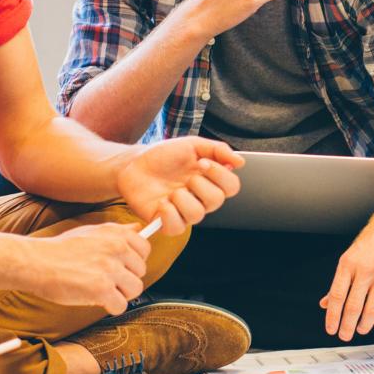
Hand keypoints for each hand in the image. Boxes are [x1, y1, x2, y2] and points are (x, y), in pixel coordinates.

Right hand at [20, 223, 151, 313]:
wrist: (35, 262)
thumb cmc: (60, 250)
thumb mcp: (91, 231)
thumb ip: (117, 232)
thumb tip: (139, 229)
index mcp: (116, 233)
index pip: (145, 249)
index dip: (133, 262)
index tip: (119, 266)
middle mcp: (116, 247)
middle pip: (141, 272)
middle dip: (125, 280)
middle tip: (104, 281)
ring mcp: (109, 268)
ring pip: (135, 289)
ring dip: (120, 294)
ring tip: (100, 291)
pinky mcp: (101, 289)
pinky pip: (121, 305)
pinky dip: (110, 307)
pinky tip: (96, 300)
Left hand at [115, 137, 244, 232]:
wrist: (133, 164)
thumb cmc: (163, 155)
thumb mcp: (191, 145)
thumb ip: (217, 149)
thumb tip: (240, 162)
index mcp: (210, 181)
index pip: (232, 187)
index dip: (220, 175)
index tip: (202, 162)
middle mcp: (200, 198)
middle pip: (217, 201)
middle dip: (201, 185)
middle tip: (187, 176)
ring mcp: (183, 211)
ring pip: (197, 215)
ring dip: (184, 199)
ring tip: (171, 190)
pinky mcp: (166, 221)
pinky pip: (177, 228)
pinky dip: (169, 214)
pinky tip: (161, 202)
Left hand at [322, 208, 373, 341]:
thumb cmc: (372, 239)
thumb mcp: (349, 255)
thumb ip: (339, 281)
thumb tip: (326, 302)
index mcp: (349, 264)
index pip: (337, 296)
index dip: (332, 316)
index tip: (330, 328)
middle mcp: (365, 271)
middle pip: (353, 306)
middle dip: (347, 326)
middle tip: (344, 335)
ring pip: (371, 310)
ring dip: (364, 325)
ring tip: (360, 330)